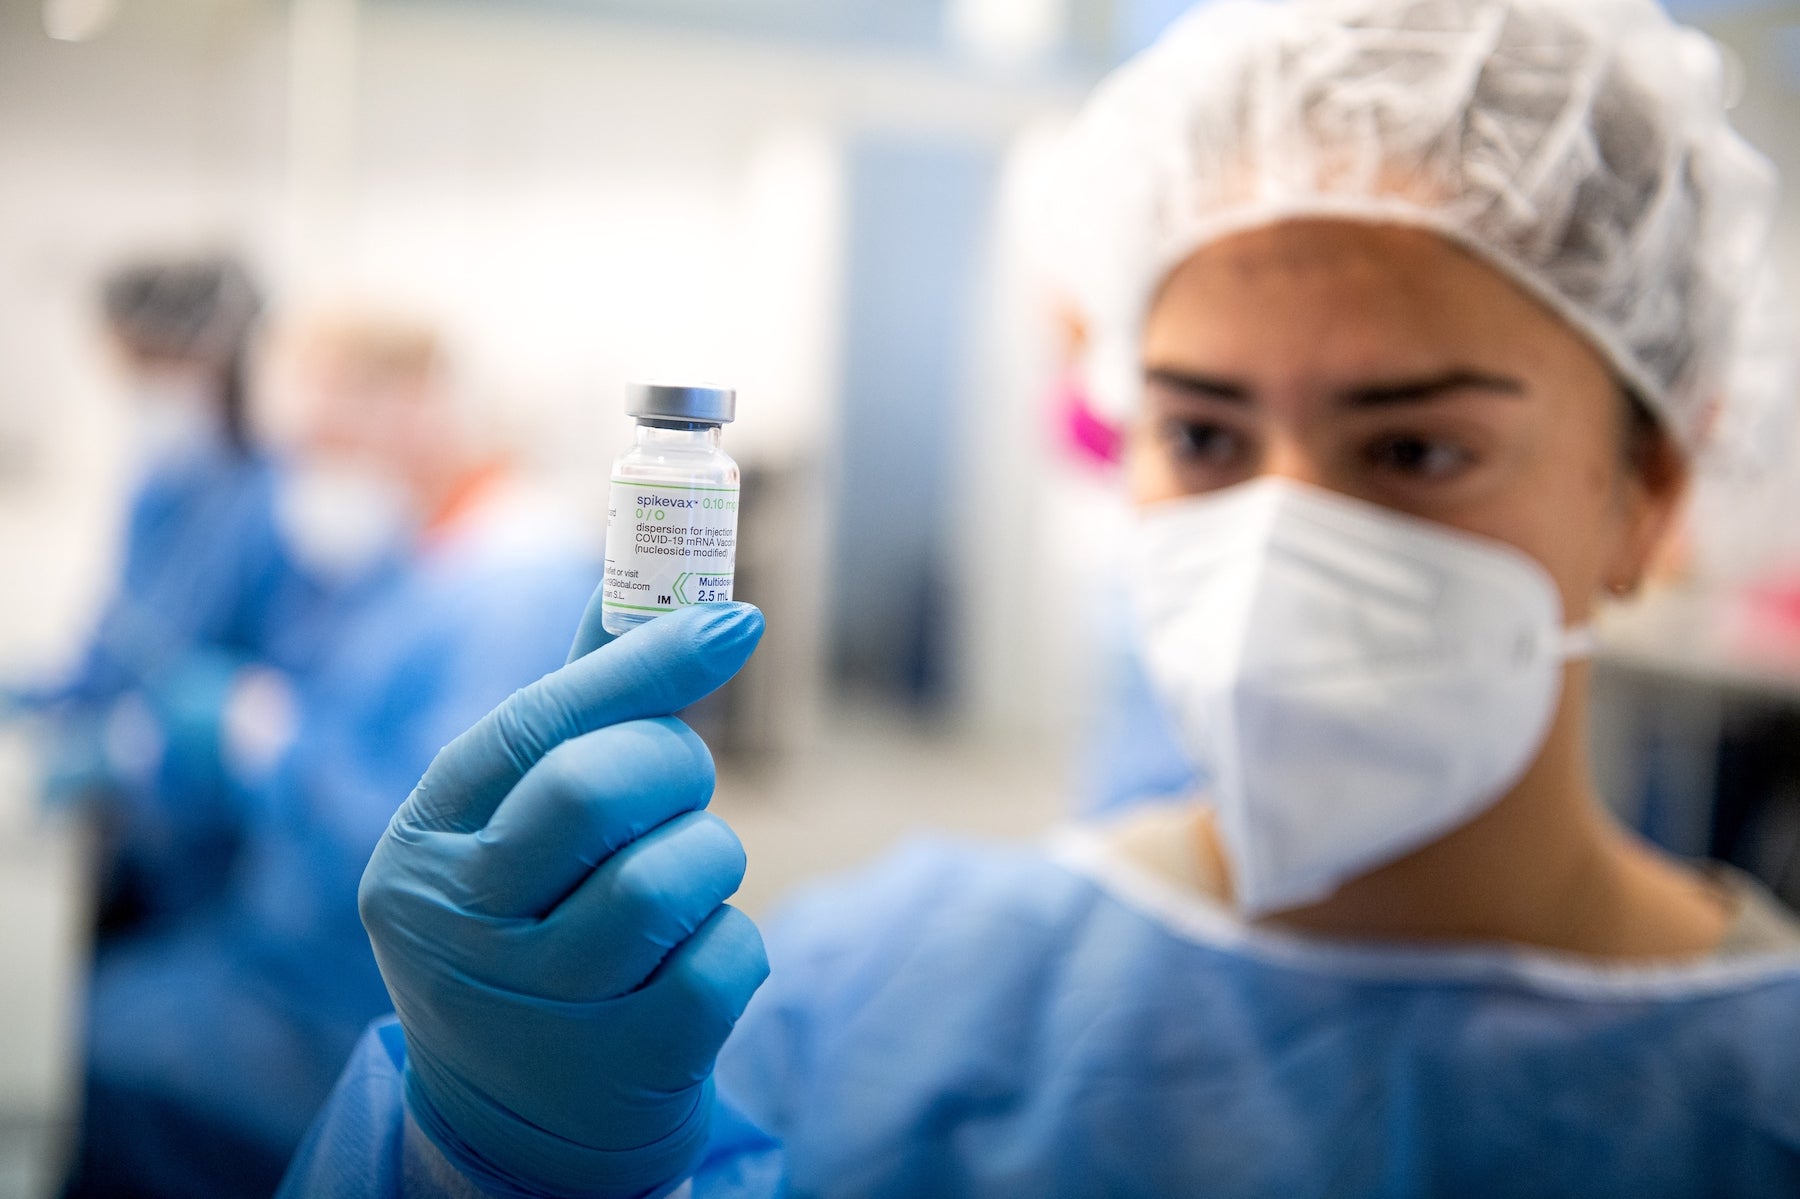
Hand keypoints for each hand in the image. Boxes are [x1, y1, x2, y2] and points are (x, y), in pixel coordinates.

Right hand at [358, 599, 768, 1198]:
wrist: (517, 1123)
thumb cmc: (526, 929)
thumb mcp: (507, 829)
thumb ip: (568, 710)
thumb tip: (640, 584)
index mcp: (422, 845)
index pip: (535, 724)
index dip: (643, 663)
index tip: (734, 620)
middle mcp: (457, 928)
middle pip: (600, 788)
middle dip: (674, 765)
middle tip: (678, 785)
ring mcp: (537, 1007)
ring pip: (677, 873)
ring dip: (709, 858)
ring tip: (677, 885)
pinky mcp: (625, 1065)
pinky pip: (728, 956)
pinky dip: (731, 942)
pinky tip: (684, 963)